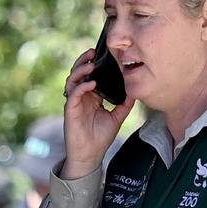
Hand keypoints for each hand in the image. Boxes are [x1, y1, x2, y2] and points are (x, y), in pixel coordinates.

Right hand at [61, 49, 135, 178]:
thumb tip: (135, 90)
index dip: (93, 64)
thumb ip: (125, 103)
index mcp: (91, 97)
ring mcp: (75, 103)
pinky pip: (73, 94)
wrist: (91, 155)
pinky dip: (81, 87)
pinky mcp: (71, 110)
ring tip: (90, 65)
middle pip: (78, 74)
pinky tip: (91, 83)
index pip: (90, 76)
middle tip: (92, 52)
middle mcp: (81, 97)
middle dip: (83, 61)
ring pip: (72, 81)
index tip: (103, 54)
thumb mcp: (117, 117)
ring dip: (80, 71)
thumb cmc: (101, 137)